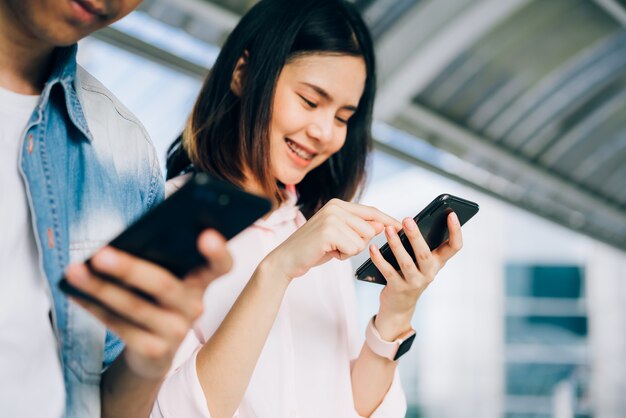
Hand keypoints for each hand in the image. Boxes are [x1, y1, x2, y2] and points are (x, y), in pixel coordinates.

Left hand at [64, 229, 231, 378]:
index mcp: (202, 281)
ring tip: (76, 271)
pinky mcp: (155, 352)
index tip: (207, 235)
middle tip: (101, 254)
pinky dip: (96, 308)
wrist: (154, 351)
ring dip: (101, 288)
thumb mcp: (167, 280)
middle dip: (130, 269)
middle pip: (164, 285)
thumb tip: (118, 247)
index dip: (218, 252)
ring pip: (135, 307)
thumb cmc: (157, 300)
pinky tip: (76, 293)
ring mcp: (177, 331)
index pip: (221, 265)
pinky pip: (120, 327)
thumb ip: (160, 261)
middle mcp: (195, 306)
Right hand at [263, 199, 400, 280]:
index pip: (371, 211)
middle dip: (357, 243)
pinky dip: (342, 255)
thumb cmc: (314, 249)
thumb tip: (381, 226)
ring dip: (349, 250)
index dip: (387, 220)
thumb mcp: (339, 236)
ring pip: (363, 239)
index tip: (401, 226)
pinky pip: (353, 248)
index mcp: (338, 204)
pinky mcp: (329, 231)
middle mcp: (336, 206)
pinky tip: (327, 252)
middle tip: (336, 246)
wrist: (287, 259)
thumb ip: (359, 229)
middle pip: (370, 228)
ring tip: (331, 248)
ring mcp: (332, 217)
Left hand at [371, 213, 462, 339]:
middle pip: (425, 254)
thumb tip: (408, 222)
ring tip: (388, 230)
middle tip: (407, 220)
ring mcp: (414, 283)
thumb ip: (418, 245)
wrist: (399, 306)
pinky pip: (388, 272)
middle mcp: (429, 273)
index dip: (455, 231)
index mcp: (437, 263)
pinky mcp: (398, 289)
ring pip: (406, 262)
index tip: (451, 214)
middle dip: (416, 236)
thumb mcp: (419, 262)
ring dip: (396, 245)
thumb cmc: (409, 275)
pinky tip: (373, 248)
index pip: (454, 247)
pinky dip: (379, 259)